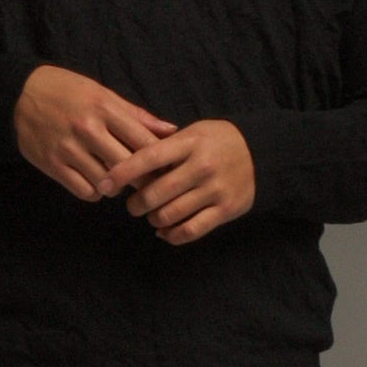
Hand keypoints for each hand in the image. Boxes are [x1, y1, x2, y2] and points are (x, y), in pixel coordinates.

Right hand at [14, 63, 177, 198]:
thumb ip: (136, 115)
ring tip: (115, 179)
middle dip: (141, 179)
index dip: (160, 160)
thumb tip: (171, 130)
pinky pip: (85, 191)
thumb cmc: (68, 92)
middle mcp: (87, 128)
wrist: (20, 94)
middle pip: (128, 167)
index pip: (144, 142)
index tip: (165, 169)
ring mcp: (68, 148)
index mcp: (104, 108)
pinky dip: (95, 192)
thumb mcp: (103, 94)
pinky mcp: (52, 164)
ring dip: (116, 186)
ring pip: (107, 183)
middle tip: (146, 183)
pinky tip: (95, 181)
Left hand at [93, 118, 254, 243]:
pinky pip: (190, 230)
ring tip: (152, 216)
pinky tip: (165, 231)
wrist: (263, 154)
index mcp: (190, 143)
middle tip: (132, 206)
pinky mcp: (225, 210)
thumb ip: (164, 145)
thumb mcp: (194, 132)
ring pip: (170, 214)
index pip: (148, 158)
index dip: (122, 172)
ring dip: (154, 219)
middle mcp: (201, 166)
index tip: (104, 184)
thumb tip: (126, 156)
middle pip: (155, 193)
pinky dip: (172, 235)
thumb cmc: (218, 141)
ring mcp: (214, 190)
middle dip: (136, 204)